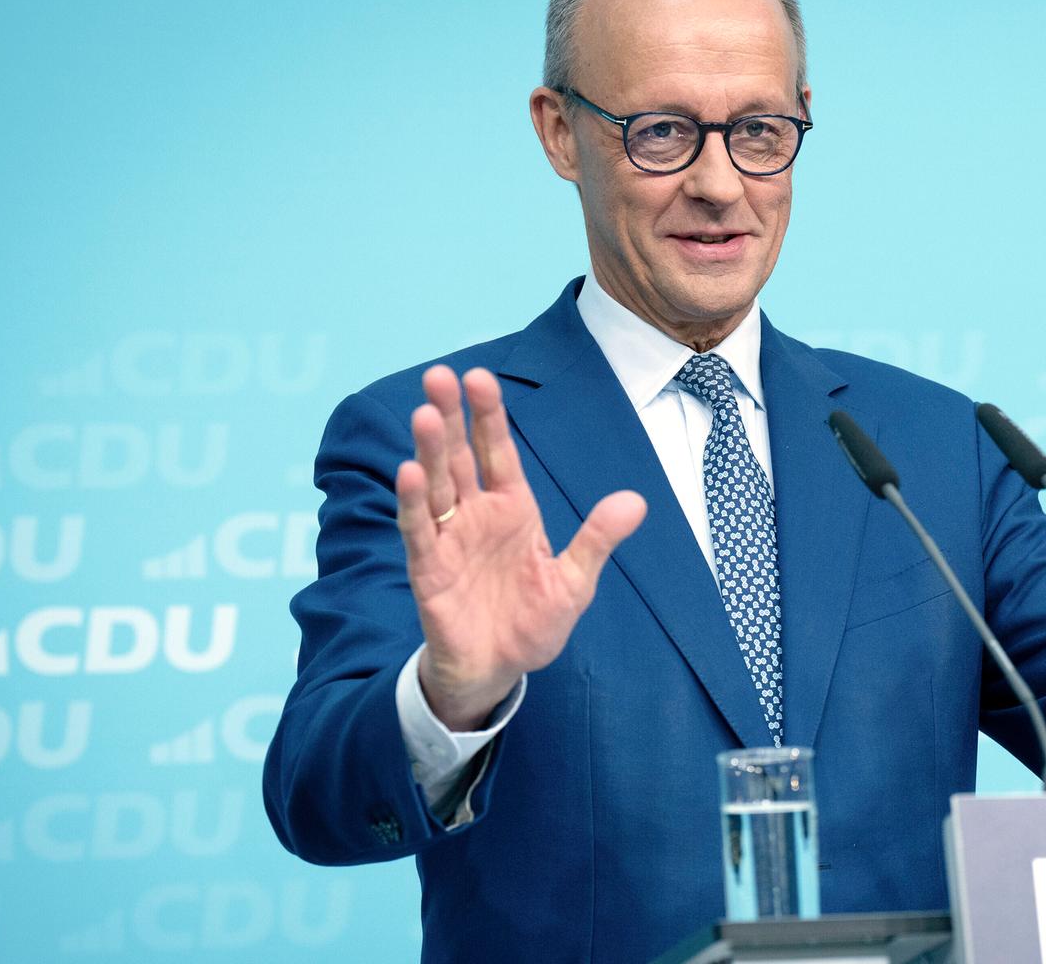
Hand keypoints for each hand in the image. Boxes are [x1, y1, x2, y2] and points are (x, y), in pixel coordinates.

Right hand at [394, 365, 645, 729]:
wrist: (498, 671)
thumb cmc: (534, 623)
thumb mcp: (575, 582)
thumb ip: (598, 540)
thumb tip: (636, 501)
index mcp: (513, 509)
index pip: (497, 451)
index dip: (488, 415)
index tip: (479, 377)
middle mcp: (476, 514)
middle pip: (460, 456)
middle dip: (451, 416)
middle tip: (439, 375)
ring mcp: (449, 538)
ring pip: (436, 485)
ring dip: (429, 450)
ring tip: (424, 413)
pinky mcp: (428, 569)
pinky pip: (419, 530)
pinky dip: (412, 502)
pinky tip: (408, 472)